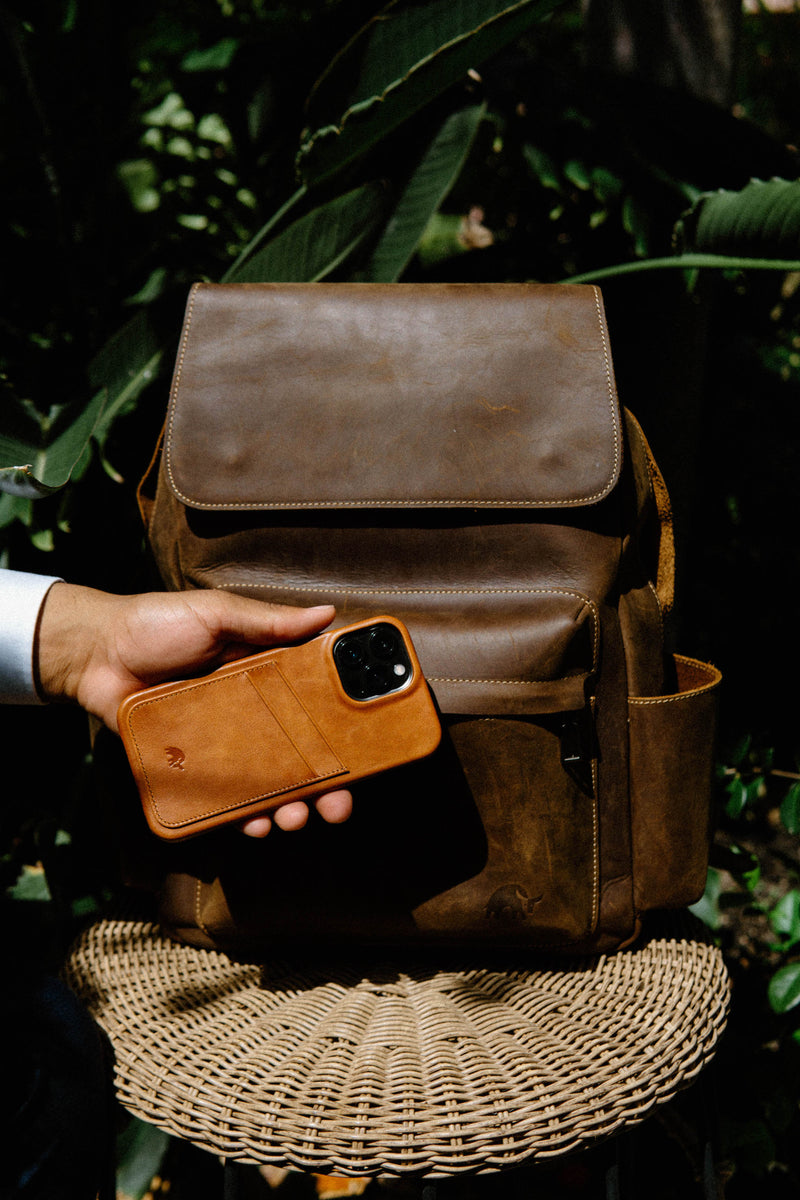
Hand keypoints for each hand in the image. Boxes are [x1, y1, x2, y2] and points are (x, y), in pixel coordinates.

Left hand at [35, 583, 352, 835]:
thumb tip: (327, 613)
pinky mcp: (193, 768)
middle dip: (328, 787)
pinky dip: (242, 817)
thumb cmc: (156, 624)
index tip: (370, 754)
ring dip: (291, 807)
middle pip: (303, 758)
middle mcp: (254, 715)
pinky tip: (255, 825)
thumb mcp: (217, 614)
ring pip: (269, 785)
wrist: (93, 653)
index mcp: (269, 677)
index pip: (318, 709)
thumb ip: (268, 620)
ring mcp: (226, 746)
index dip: (345, 734)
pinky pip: (224, 800)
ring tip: (295, 819)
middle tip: (338, 807)